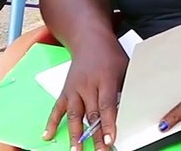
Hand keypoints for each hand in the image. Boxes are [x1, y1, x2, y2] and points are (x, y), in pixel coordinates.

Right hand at [44, 34, 127, 149]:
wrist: (89, 39)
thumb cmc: (110, 55)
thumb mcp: (125, 67)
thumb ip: (126, 88)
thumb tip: (132, 110)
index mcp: (105, 79)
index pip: (106, 105)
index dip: (108, 124)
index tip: (110, 140)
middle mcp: (87, 85)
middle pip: (91, 114)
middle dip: (96, 136)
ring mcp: (74, 88)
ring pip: (74, 115)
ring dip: (75, 135)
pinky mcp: (65, 90)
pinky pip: (57, 108)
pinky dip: (52, 122)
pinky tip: (48, 136)